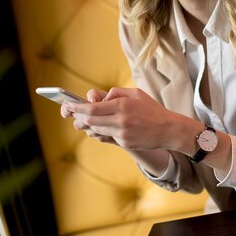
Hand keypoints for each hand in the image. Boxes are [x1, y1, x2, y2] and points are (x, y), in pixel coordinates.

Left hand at [63, 87, 178, 150]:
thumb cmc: (152, 109)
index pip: (92, 108)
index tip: (67, 104)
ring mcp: (122, 134)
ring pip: (96, 129)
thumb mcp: (136, 93)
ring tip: (82, 118)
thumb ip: (116, 93)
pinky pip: (107, 136)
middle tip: (69, 112)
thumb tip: (100, 98)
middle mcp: (121, 120)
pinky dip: (101, 130)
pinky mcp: (125, 143)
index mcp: (122, 105)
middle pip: (90, 120)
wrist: (168, 129)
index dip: (77, 107)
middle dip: (77, 116)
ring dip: (87, 124)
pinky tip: (101, 126)